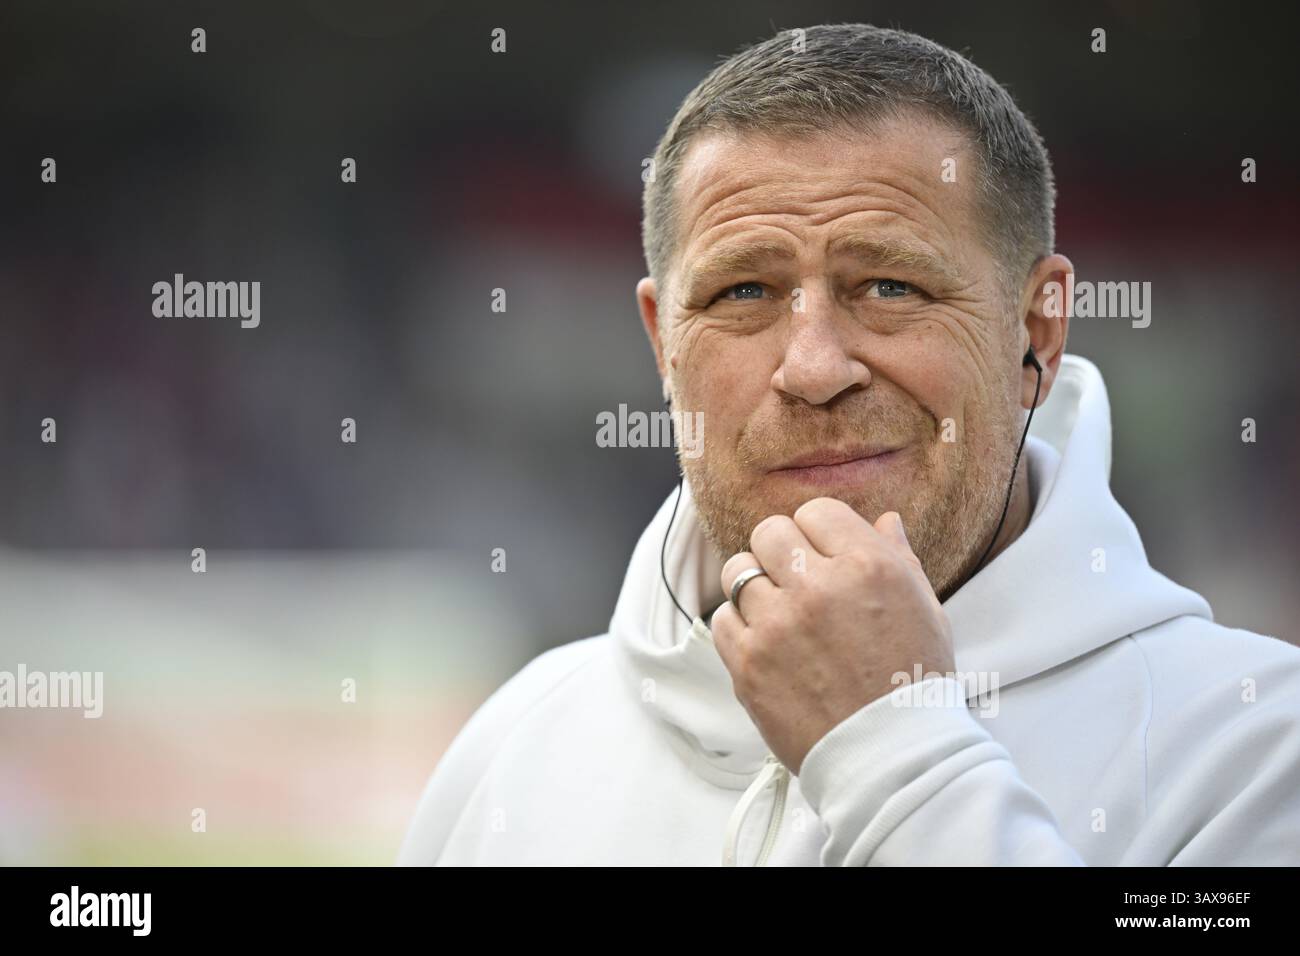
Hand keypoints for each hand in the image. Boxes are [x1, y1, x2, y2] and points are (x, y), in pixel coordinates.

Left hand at [714, 497, 954, 773]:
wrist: (894, 759)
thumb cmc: (915, 685)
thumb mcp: (925, 610)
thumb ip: (898, 558)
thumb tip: (884, 520)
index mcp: (867, 566)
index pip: (817, 511)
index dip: (818, 532)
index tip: (822, 554)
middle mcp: (818, 587)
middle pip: (769, 532)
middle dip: (780, 551)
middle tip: (795, 580)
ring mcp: (778, 625)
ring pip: (737, 570)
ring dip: (754, 585)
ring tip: (777, 612)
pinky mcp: (748, 663)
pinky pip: (721, 617)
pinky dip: (738, 626)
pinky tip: (765, 643)